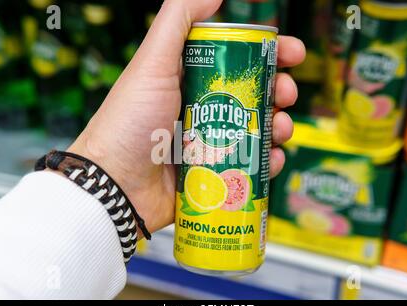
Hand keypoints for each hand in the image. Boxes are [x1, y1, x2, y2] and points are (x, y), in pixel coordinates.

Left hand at [69, 0, 305, 235]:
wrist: (115, 184)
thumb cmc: (129, 121)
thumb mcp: (152, 63)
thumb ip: (177, 21)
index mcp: (192, 80)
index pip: (238, 61)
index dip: (268, 54)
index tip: (291, 53)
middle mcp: (203, 110)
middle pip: (254, 95)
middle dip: (279, 90)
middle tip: (286, 94)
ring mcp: (210, 143)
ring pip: (258, 130)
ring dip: (279, 126)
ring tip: (281, 129)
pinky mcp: (214, 174)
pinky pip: (250, 165)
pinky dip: (266, 162)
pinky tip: (271, 159)